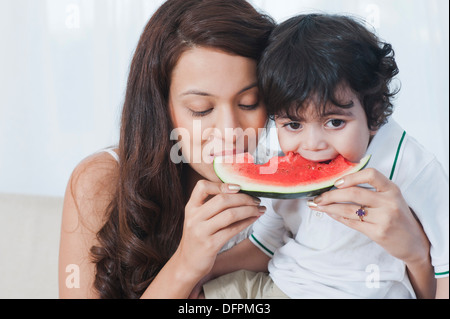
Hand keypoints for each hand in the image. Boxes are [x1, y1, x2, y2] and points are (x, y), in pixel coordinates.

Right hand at [176, 180, 263, 282]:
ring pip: (230, 214)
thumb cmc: (197, 238)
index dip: (221, 184)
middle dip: (244, 198)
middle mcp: (194, 218)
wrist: (187, 264)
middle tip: (256, 200)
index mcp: (190, 208)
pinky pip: (233, 230)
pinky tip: (254, 219)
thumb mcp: (197, 218)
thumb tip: (238, 191)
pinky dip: (247, 222)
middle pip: (222, 200)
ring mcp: (201, 232)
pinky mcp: (210, 245)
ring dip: (249, 210)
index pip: (202, 187)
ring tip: (259, 209)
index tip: (238, 187)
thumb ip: (210, 205)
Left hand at [308, 168, 429, 265]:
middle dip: (331, 195)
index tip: (336, 182)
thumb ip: (371, 190)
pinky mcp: (378, 233)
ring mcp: (384, 218)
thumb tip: (338, 184)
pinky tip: (330, 214)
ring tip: (317, 205)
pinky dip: (337, 217)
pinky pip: (352, 223)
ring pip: (349, 209)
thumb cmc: (397, 216)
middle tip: (317, 197)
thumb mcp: (390, 198)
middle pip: (354, 193)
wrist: (414, 242)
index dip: (351, 177)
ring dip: (329, 207)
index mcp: (392, 189)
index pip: (371, 174)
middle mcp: (389, 202)